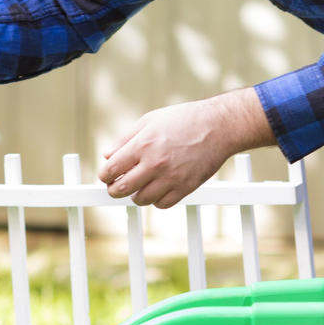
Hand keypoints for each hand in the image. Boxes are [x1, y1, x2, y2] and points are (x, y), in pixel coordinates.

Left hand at [97, 91, 266, 208]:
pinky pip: (162, 204)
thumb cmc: (184, 120)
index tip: (106, 176)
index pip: (111, 169)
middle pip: (122, 189)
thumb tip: (107, 156)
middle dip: (114, 190)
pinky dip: (156, 200)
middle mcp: (155, 164)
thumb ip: (125, 139)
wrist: (218, 127)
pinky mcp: (186, 187)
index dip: (104, 175)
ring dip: (136, 195)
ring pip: (141, 200)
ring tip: (140, 186)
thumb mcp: (150, 120)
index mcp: (143, 144)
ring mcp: (171, 178)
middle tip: (116, 187)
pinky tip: (158, 189)